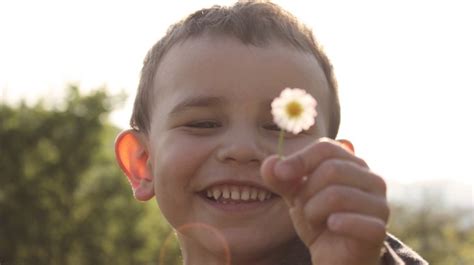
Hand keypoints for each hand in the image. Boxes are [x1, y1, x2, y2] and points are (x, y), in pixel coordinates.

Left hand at [261, 138, 388, 264]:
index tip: (280, 173)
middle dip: (307, 191)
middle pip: (331, 169)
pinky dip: (337, 224)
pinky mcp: (378, 229)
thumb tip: (270, 163)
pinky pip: (356, 221)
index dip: (300, 159)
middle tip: (304, 208)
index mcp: (352, 164)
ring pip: (337, 195)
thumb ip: (281, 179)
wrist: (334, 257)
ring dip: (314, 211)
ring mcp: (379, 204)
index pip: (326, 148)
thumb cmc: (318, 219)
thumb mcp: (295, 196)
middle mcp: (371, 179)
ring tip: (315, 221)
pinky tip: (331, 227)